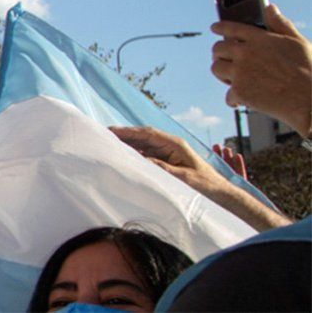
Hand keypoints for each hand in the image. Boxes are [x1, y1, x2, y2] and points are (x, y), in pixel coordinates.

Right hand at [112, 125, 290, 230]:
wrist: (222, 195)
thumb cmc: (207, 186)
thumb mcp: (184, 178)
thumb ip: (163, 168)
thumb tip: (141, 160)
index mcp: (175, 144)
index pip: (147, 134)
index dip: (128, 131)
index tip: (111, 131)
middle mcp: (170, 146)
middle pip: (142, 137)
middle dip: (124, 136)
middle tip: (103, 135)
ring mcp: (168, 153)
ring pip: (143, 145)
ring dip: (127, 145)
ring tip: (108, 145)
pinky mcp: (168, 162)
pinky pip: (147, 155)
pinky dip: (134, 154)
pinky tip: (123, 157)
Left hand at [211, 4, 311, 136]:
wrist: (310, 99)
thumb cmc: (309, 71)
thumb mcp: (299, 42)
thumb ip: (281, 24)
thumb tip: (270, 7)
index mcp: (260, 39)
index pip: (232, 28)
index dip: (221, 27)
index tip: (214, 28)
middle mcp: (246, 52)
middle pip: (218, 48)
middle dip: (219, 53)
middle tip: (225, 59)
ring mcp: (240, 72)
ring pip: (216, 68)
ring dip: (222, 73)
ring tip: (231, 78)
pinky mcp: (240, 91)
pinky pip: (227, 94)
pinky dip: (233, 99)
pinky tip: (239, 100)